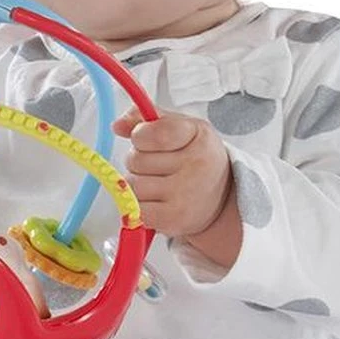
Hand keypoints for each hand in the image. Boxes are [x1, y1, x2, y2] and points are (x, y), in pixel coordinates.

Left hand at [112, 107, 233, 239]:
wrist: (222, 198)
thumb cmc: (196, 158)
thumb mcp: (180, 128)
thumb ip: (146, 119)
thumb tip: (117, 126)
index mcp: (199, 136)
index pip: (156, 133)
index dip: (140, 135)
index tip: (144, 138)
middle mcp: (197, 165)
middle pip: (135, 160)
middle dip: (138, 161)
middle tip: (158, 166)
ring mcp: (186, 194)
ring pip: (131, 185)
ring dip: (137, 185)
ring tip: (158, 184)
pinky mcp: (174, 218)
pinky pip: (135, 209)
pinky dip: (139, 206)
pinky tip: (156, 201)